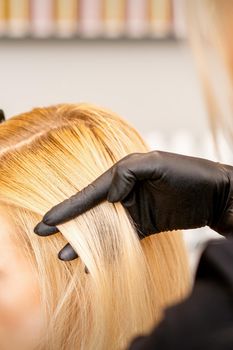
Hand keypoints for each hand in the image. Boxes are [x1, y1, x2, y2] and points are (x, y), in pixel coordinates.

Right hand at [34, 151, 232, 259]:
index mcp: (125, 173)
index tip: (49, 220)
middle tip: (43, 234)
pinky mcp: (146, 225)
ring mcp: (135, 210)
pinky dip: (107, 250)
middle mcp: (126, 191)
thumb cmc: (190, 173)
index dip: (70, 207)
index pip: (92, 192)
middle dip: (69, 223)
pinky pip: (122, 239)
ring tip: (65, 255)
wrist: (218, 195)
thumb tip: (110, 193)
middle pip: (92, 210)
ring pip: (104, 228)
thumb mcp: (157, 163)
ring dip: (85, 242)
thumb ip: (128, 172)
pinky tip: (94, 261)